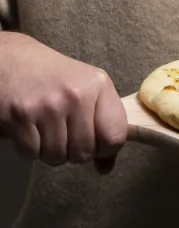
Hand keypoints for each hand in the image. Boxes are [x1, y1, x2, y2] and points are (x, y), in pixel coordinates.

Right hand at [0, 32, 127, 173]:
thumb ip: (102, 126)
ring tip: (45, 127)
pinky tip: (29, 127)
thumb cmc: (54, 78)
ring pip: (57, 157)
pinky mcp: (21, 115)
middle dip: (73, 151)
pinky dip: (30, 148)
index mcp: (98, 85)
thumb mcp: (87, 90)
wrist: (13, 60)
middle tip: (63, 131)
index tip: (95, 142)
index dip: (105, 148)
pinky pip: (32, 153)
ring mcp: (48, 105)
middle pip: (84, 153)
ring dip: (49, 150)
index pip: (115, 136)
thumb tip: (106, 168)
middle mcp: (76, 94)